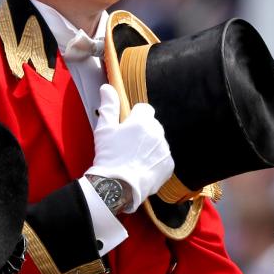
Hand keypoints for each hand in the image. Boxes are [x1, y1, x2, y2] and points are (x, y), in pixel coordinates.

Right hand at [85, 84, 173, 213]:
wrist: (118, 186)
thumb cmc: (109, 156)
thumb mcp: (104, 130)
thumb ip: (108, 106)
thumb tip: (107, 87)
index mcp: (142, 121)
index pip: (144, 109)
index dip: (134, 117)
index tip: (126, 127)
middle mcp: (157, 133)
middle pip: (152, 125)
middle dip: (143, 131)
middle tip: (128, 145)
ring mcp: (165, 149)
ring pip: (158, 142)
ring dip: (149, 146)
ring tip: (134, 158)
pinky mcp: (169, 165)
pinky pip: (163, 157)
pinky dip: (155, 161)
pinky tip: (142, 167)